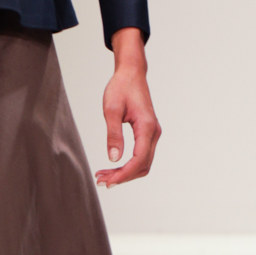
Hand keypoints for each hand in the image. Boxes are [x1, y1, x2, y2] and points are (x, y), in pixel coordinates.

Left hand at [94, 28, 161, 188]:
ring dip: (125, 172)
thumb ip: (113, 135)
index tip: (108, 181)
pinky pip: (141, 155)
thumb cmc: (121, 87)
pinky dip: (128, 164)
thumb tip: (113, 159)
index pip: (139, 159)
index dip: (124, 174)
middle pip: (143, 165)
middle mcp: (154, 132)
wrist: (131, 73)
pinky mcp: (147, 133)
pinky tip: (113, 166)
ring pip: (143, 162)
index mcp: (147, 126)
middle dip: (123, 176)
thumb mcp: (111, 110)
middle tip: (101, 181)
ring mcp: (152, 133)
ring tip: (104, 176)